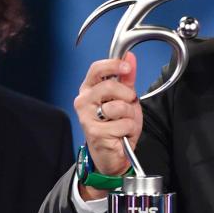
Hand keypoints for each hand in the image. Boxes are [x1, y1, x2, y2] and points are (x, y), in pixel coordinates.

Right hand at [74, 52, 142, 195]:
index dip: (113, 65)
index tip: (127, 67)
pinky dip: (129, 130)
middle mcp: (83, 101)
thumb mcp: (125, 99)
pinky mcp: (95, 132)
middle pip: (110, 86)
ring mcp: (87, 117)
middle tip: (128, 105)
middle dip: (127, 95)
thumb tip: (129, 57)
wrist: (112, 155)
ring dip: (130, 116)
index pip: (96, 69)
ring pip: (119, 106)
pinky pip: (123, 124)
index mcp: (89, 90)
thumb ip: (127, 79)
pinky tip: (121, 134)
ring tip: (124, 123)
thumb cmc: (115, 127)